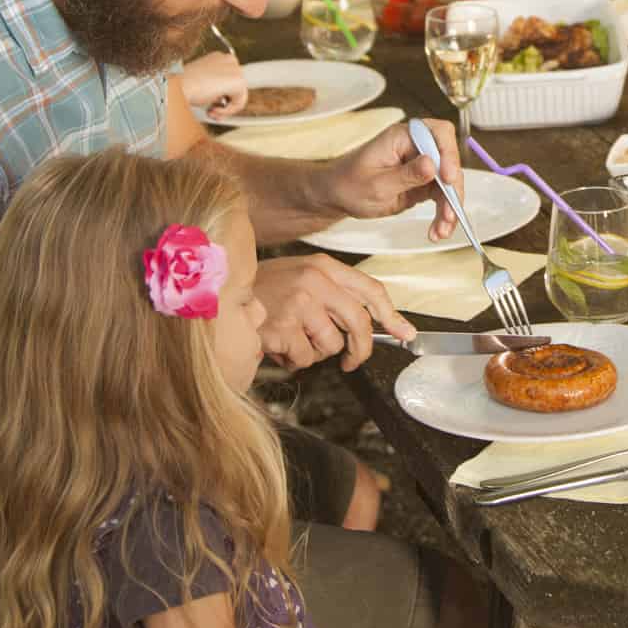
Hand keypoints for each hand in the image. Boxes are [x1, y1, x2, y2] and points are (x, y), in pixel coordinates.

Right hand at [179, 50, 248, 118]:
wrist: (177, 88)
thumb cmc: (184, 87)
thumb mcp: (203, 84)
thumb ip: (216, 87)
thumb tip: (224, 99)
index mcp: (219, 58)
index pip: (230, 79)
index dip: (223, 95)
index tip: (214, 103)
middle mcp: (229, 60)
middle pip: (237, 88)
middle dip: (225, 103)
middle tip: (212, 110)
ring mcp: (235, 69)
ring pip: (240, 96)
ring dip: (225, 108)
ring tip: (210, 110)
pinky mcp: (238, 81)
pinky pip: (240, 102)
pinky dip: (227, 111)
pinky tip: (213, 109)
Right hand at [254, 254, 413, 370]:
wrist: (222, 297)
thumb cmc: (265, 292)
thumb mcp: (303, 278)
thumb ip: (336, 296)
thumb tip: (374, 325)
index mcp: (324, 266)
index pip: (371, 290)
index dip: (392, 315)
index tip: (405, 333)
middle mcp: (316, 280)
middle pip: (359, 322)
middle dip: (360, 349)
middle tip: (351, 361)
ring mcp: (300, 302)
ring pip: (331, 344)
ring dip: (315, 352)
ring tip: (293, 340)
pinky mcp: (285, 325)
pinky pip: (306, 357)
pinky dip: (293, 359)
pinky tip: (277, 345)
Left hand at [329, 117, 463, 240]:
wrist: (338, 197)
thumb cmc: (349, 184)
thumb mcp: (377, 184)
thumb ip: (406, 175)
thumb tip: (432, 164)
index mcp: (403, 137)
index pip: (438, 134)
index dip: (449, 154)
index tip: (447, 178)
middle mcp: (416, 147)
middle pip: (449, 161)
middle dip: (452, 189)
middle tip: (449, 213)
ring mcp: (422, 164)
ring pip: (449, 182)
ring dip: (450, 207)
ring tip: (442, 230)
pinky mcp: (423, 182)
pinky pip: (442, 196)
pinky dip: (443, 213)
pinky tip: (438, 230)